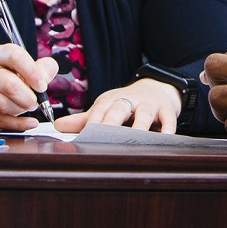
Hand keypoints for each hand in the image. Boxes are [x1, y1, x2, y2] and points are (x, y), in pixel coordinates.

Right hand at [0, 43, 59, 131]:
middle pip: (7, 84)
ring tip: (26, 107)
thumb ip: (42, 69)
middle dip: (27, 97)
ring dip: (19, 110)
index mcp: (0, 53)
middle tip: (35, 102)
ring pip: (0, 104)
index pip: (15, 57)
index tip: (42, 86)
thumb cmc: (12, 76)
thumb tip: (44, 78)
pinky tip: (29, 122)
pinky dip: (17, 124)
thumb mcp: (28, 67)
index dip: (31, 72)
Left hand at [53, 77, 182, 133]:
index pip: (99, 111)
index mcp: (111, 101)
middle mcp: (129, 100)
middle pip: (119, 109)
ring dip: (140, 125)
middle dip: (112, 122)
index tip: (85, 137)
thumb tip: (57, 126)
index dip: (92, 123)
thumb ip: (84, 120)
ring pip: (144, 114)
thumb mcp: (106, 108)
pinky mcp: (167, 110)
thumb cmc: (126, 104)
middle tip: (105, 136)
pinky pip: (168, 119)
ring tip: (136, 139)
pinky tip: (165, 138)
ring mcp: (149, 105)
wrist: (156, 88)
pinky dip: (167, 128)